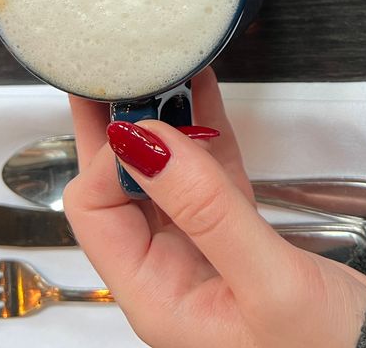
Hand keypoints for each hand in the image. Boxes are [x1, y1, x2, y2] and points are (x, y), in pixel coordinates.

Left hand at [63, 68, 365, 347]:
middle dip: (118, 126)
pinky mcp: (236, 233)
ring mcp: (201, 250)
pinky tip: (199, 96)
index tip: (144, 116)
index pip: (97, 210)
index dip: (111, 156)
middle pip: (119, 185)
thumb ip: (207, 210)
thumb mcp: (269, 282)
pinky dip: (204, 132)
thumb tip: (146, 144)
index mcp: (157, 296)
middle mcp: (169, 273)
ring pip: (163, 173)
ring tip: (161, 70)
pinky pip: (207, 173)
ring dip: (161, 122)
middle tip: (118, 68)